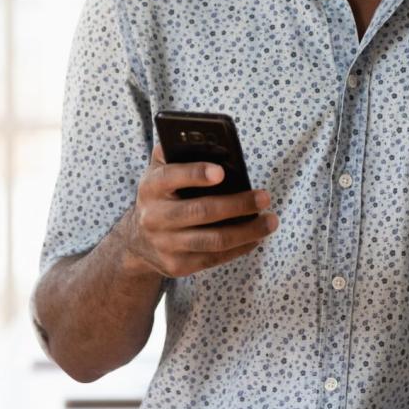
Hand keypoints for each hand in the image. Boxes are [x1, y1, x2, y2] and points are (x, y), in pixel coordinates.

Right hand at [121, 143, 277, 277]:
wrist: (138, 240)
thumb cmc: (162, 194)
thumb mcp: (161, 169)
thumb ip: (178, 151)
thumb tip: (212, 142)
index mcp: (151, 187)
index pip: (171, 177)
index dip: (196, 174)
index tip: (221, 172)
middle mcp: (154, 217)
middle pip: (201, 211)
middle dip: (237, 205)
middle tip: (264, 197)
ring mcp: (166, 245)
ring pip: (213, 240)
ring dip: (247, 231)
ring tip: (270, 221)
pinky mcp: (178, 266)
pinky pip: (215, 258)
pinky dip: (240, 247)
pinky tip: (256, 237)